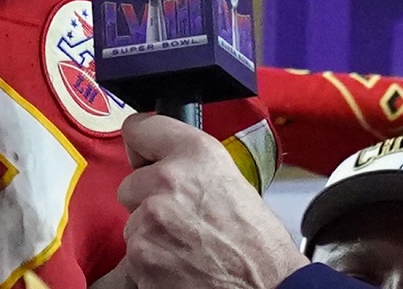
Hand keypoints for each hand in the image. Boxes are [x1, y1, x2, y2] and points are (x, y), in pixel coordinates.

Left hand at [112, 113, 302, 288]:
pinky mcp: (142, 258)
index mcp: (194, 153)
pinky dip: (152, 265)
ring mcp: (151, 221)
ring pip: (132, 224)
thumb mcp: (228, 177)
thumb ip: (186, 159)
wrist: (272, 288)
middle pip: (129, 185)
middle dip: (149, 202)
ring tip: (189, 248)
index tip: (147, 161)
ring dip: (152, 236)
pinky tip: (181, 268)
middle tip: (184, 220)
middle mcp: (168, 180)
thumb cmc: (257, 242)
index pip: (137, 129)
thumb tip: (155, 158)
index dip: (143, 149)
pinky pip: (134, 256)